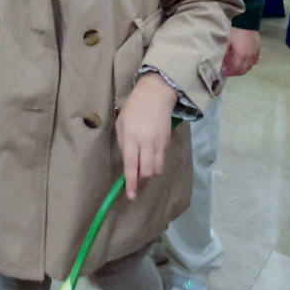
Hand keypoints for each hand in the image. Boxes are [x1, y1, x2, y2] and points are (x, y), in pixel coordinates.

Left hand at [116, 72, 176, 200]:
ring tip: (144, 168)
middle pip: (147, 172)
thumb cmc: (134, 107)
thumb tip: (128, 160)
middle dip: (141, 180)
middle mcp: (146, 143)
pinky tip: (151, 158)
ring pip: (157, 168)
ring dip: (150, 173)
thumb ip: (123, 143)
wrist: (156, 94)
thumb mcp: (121, 123)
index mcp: (131, 138)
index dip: (131, 183)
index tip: (131, 195)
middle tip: (136, 180)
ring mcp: (159, 143)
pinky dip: (156, 163)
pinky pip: (162, 159)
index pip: (131, 166)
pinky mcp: (167, 141)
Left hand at [222, 28, 260, 77]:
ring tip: (235, 65)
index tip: (224, 72)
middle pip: (243, 70)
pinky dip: (248, 63)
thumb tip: (224, 63)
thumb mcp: (228, 43)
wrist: (246, 22)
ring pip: (249, 67)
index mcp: (242, 54)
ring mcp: (255, 53)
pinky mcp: (258, 50)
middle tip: (228, 70)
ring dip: (242, 68)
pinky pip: (254, 61)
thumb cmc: (236, 31)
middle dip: (235, 72)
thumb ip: (226, 55)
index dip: (230, 72)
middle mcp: (250, 56)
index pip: (236, 69)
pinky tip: (243, 61)